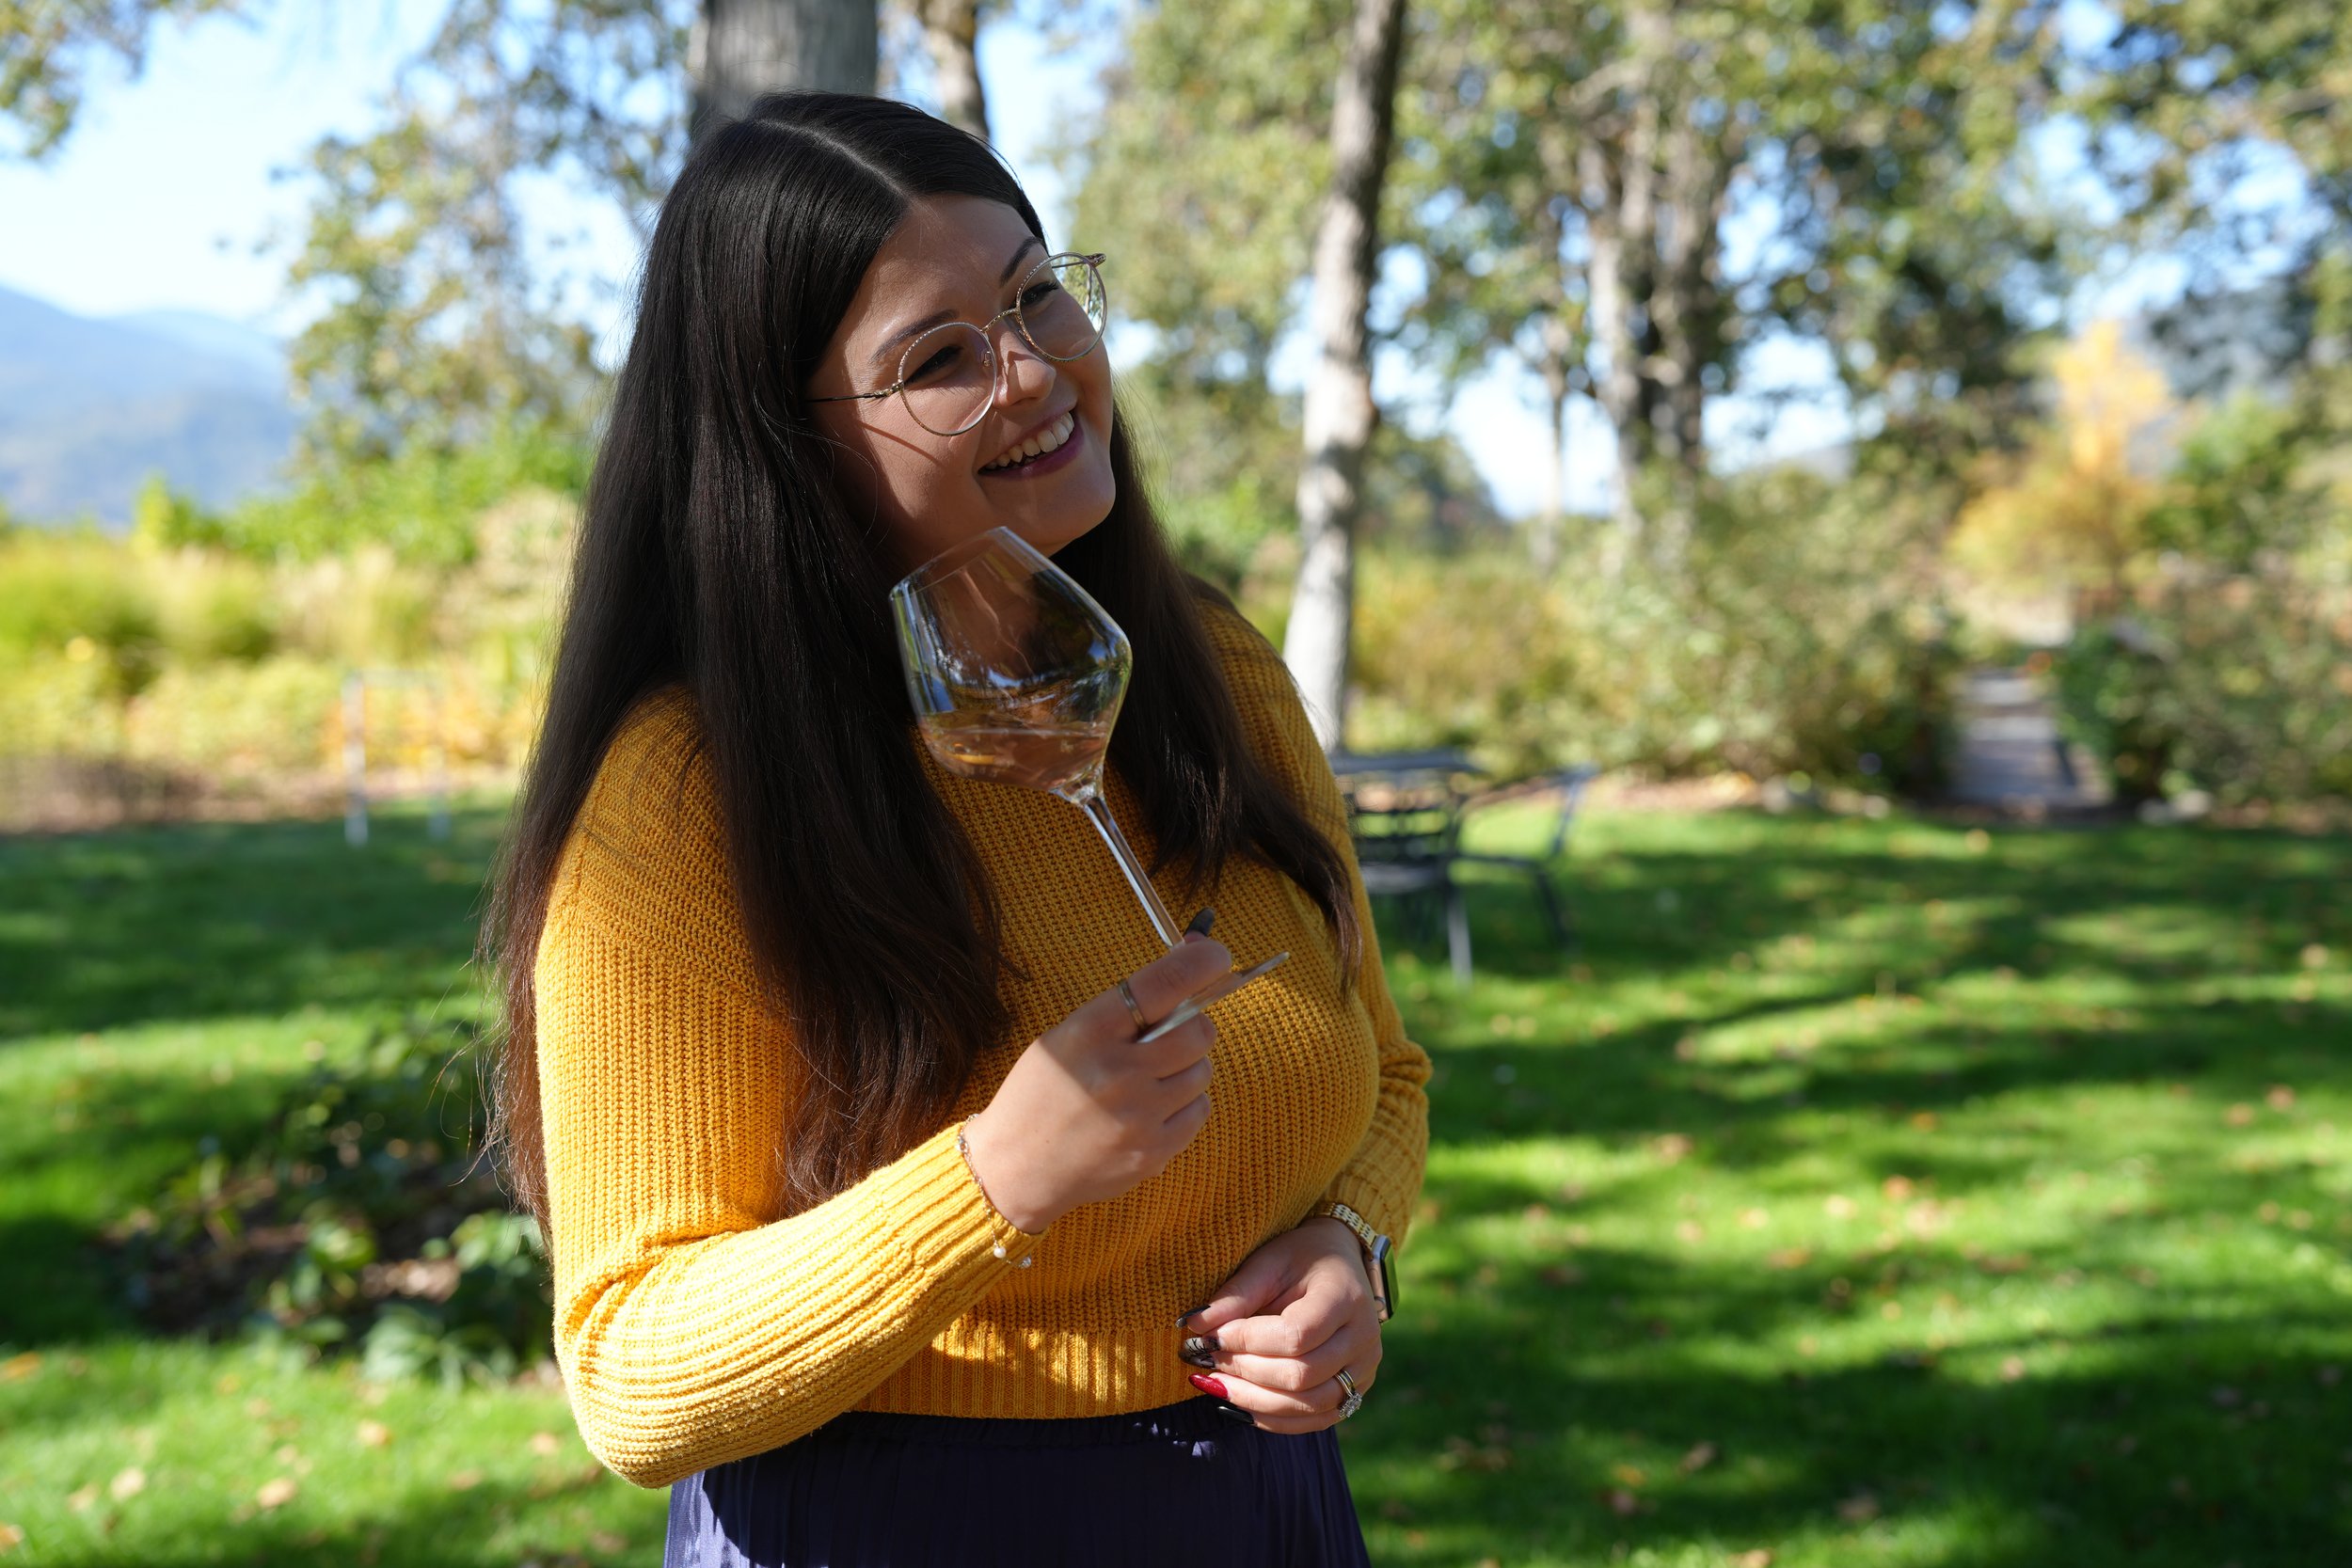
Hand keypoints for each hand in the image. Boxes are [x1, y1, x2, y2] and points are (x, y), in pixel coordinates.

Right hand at [962, 935, 1232, 1232]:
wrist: (1016, 1167)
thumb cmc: (1042, 1092)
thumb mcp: (1068, 1035)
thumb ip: (1125, 1007)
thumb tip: (1189, 958)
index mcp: (1091, 1031)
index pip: (1165, 983)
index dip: (1201, 962)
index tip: (1216, 955)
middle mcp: (1119, 1072)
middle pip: (1198, 1031)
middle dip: (1192, 1026)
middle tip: (1171, 1034)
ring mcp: (1139, 1116)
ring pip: (1202, 1071)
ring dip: (1186, 1068)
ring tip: (1149, 1080)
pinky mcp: (1153, 1151)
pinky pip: (1199, 1109)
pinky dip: (1184, 1104)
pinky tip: (1150, 1109)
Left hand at [1180, 1217, 1383, 1434]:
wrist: (1341, 1266)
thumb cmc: (1300, 1259)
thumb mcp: (1268, 1263)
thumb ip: (1236, 1295)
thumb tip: (1193, 1326)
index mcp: (1345, 1298)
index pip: (1296, 1335)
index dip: (1247, 1341)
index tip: (1210, 1335)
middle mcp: (1364, 1339)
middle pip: (1302, 1375)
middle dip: (1246, 1371)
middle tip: (1207, 1358)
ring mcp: (1364, 1370)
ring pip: (1309, 1405)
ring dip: (1254, 1400)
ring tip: (1215, 1383)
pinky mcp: (1354, 1392)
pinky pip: (1314, 1420)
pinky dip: (1272, 1418)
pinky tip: (1238, 1403)